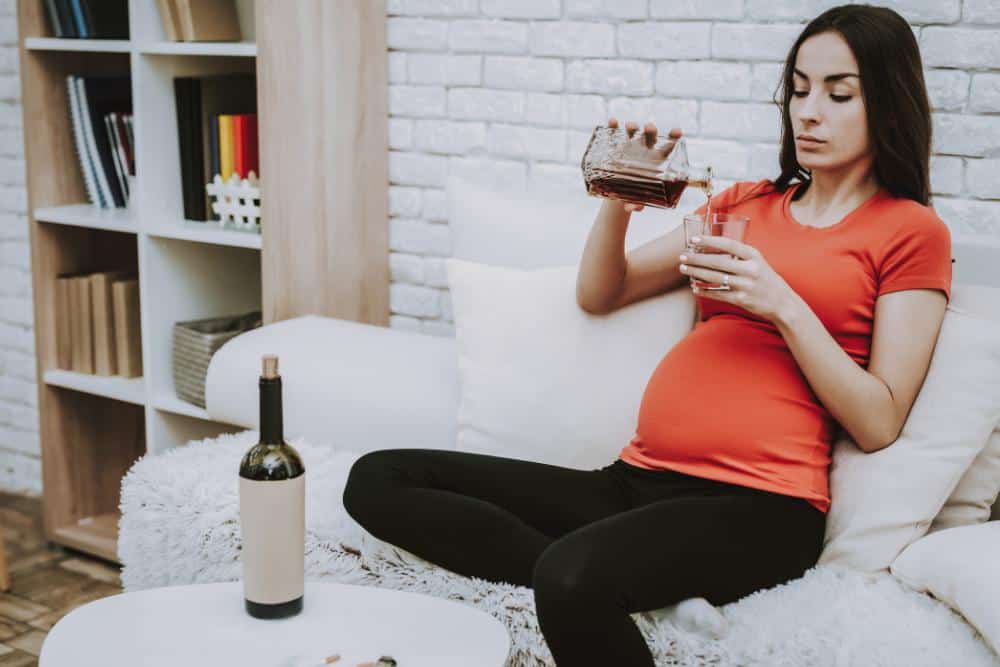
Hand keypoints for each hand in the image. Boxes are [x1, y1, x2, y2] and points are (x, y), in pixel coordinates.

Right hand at [606, 117, 681, 212]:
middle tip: (649, 128)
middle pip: (651, 136)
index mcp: (657, 161)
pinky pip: (613, 133)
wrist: (618, 191)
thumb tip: (635, 207)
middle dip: (651, 130)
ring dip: (632, 127)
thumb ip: (636, 204)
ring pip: (633, 132)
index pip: (669, 146)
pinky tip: (611, 122)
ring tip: (630, 126)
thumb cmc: (634, 195)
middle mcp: (644, 149)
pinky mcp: (615, 146)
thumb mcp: (635, 201)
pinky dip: (613, 126)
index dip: (674, 137)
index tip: (677, 131)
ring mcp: (629, 146)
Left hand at [679, 234, 795, 323]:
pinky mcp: (741, 299)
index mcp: (754, 256)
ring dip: (696, 273)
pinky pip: (718, 294)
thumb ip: (740, 254)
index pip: (729, 244)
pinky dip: (704, 290)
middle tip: (682, 256)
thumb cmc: (766, 279)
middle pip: (717, 262)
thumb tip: (714, 246)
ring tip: (684, 269)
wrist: (782, 302)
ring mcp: (745, 285)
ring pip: (715, 277)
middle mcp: (750, 269)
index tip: (694, 239)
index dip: (710, 241)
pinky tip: (694, 287)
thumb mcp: (758, 261)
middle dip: (697, 258)